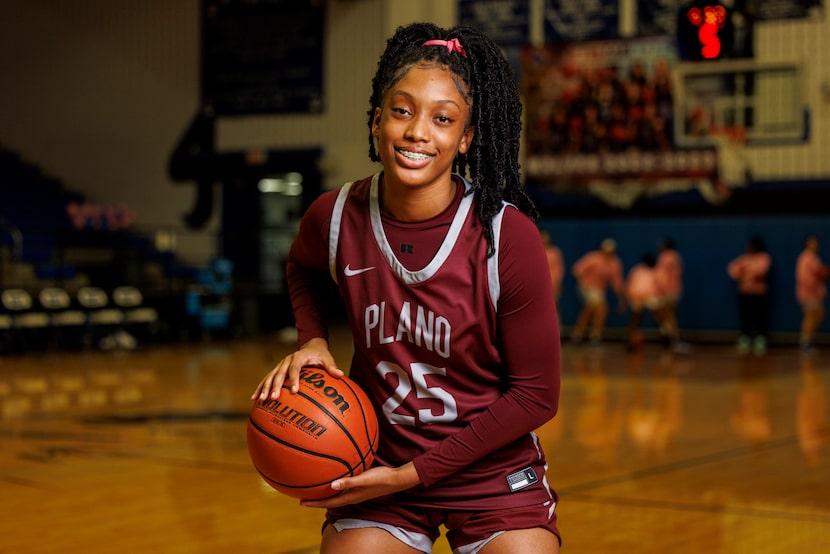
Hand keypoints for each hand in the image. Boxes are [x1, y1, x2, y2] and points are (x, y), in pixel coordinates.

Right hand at [250, 338, 342, 400]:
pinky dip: (261, 388)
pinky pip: (267, 379)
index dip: (294, 379)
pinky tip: (255, 399)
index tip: (294, 391)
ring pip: (270, 376)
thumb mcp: (327, 358)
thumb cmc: (320, 355)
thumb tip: (341, 375)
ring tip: (261, 400)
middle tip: (274, 398)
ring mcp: (280, 365)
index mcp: (298, 356)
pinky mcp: (277, 370)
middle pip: (279, 373)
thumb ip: (332, 366)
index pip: (294, 368)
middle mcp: (287, 360)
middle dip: (276, 386)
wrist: (310, 346)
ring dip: (265, 388)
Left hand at [299, 462, 420, 508]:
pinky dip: (335, 481)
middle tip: (302, 493)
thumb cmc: (381, 478)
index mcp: (350, 497)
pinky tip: (334, 471)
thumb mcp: (365, 479)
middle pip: (329, 499)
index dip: (314, 503)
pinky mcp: (359, 484)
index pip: (328, 503)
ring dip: (324, 490)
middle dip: (316, 498)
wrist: (396, 478)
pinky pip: (342, 484)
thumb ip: (350, 482)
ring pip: (335, 493)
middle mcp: (351, 495)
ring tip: (314, 484)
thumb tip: (332, 485)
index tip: (300, 501)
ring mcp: (355, 491)